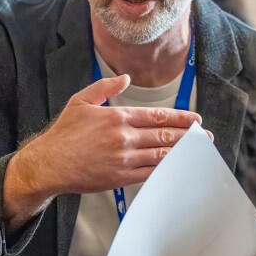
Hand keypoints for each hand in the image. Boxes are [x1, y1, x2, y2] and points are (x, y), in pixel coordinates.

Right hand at [2, 75, 204, 226]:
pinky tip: (179, 168)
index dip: (180, 118)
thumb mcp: (81, 102)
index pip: (157, 116)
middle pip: (165, 136)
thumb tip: (125, 78)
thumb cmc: (64, 134)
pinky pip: (150, 173)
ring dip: (183, 153)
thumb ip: (105, 88)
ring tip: (199, 152)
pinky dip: (167, 170)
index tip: (195, 119)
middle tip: (205, 136)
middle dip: (189, 136)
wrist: (49, 164)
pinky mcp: (120, 177)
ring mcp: (124, 159)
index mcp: (117, 117)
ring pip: (161, 155)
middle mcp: (124, 137)